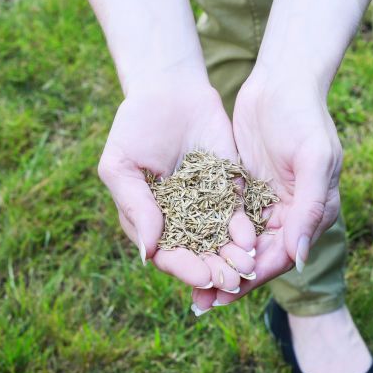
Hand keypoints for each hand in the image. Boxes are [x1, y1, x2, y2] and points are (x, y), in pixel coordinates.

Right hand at [98, 76, 256, 291]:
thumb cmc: (135, 128)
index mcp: (151, 222)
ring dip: (234, 257)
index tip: (202, 276)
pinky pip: (238, 214)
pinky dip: (244, 228)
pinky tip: (250, 237)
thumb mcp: (122, 166)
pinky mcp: (229, 190)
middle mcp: (181, 221)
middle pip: (199, 255)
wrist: (169, 90)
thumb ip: (135, 207)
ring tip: (246, 267)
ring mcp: (207, 207)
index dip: (185, 268)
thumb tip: (147, 254)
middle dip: (215, 270)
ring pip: (222, 241)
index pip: (169, 255)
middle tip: (232, 281)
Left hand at [191, 67, 342, 309]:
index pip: (281, 256)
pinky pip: (226, 224)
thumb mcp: (314, 160)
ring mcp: (266, 204)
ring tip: (189, 288)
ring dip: (216, 265)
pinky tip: (185, 251)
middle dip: (229, 281)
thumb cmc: (304, 117)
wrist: (282, 81)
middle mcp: (290, 216)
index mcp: (312, 215)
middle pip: (257, 259)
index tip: (224, 294)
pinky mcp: (245, 191)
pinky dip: (209, 239)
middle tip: (199, 303)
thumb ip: (310, 209)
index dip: (252, 277)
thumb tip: (300, 260)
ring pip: (239, 246)